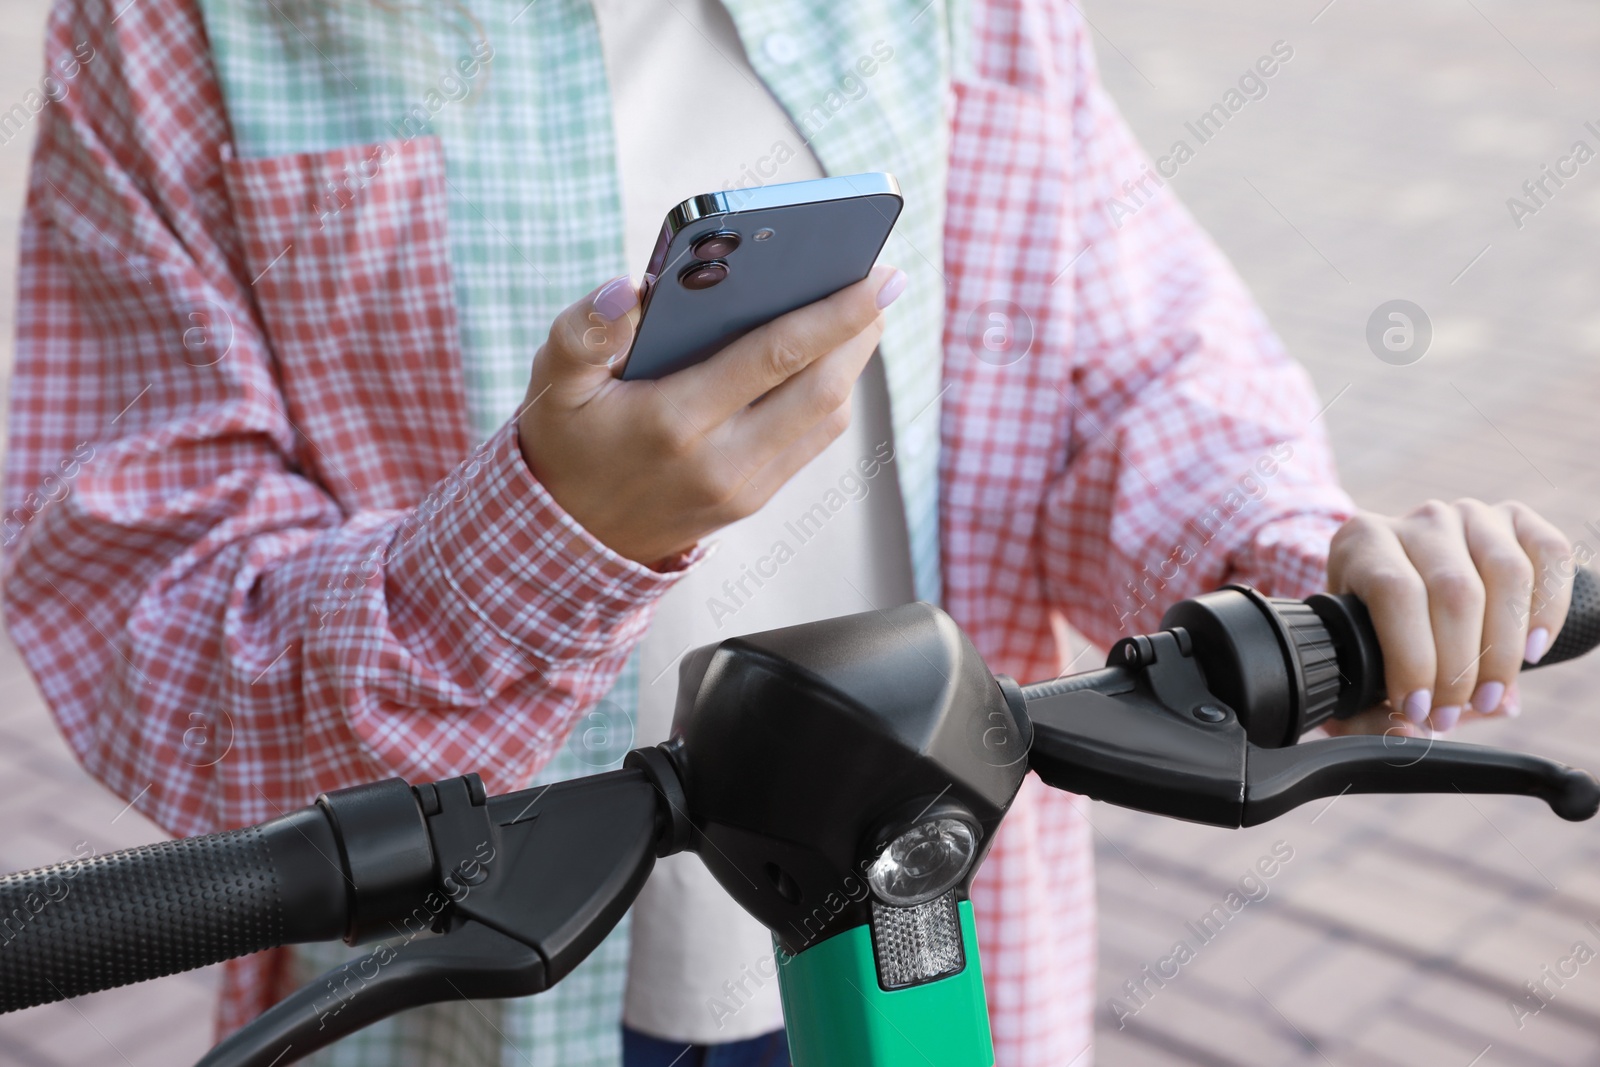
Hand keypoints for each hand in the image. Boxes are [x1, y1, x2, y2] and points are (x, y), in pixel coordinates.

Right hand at [516, 265, 906, 564]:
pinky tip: (830, 357)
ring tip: (862, 312)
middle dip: (861, 332)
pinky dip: (830, 394)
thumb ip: (585, 330)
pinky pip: (811, 442)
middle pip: (821, 390)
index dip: (836, 314)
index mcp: (674, 423)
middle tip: (883, 280)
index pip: (775, 357)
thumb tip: (630, 286)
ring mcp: (742, 489)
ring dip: (853, 363)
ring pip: (826, 419)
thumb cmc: (566, 443)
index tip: (879, 275)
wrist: (568, 540)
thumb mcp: (553, 383)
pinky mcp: (752, 501)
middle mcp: (720, 462)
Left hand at [1325, 499, 1572, 735]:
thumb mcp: (1352, 667)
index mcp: (1364, 543)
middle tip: (1454, 714)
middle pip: (1455, 590)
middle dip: (1461, 668)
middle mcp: (1417, 520)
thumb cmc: (1373, 634)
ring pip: (1506, 573)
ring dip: (1505, 648)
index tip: (1417, 708)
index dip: (1413, 657)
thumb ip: (1365, 712)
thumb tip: (1407, 733)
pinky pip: (1548, 553)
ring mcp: (1470, 515)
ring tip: (1492, 696)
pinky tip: (1532, 649)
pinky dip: (1549, 607)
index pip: (1395, 592)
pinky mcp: (1516, 519)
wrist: (1401, 589)